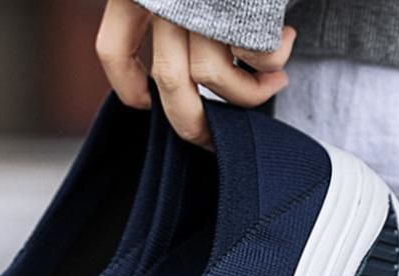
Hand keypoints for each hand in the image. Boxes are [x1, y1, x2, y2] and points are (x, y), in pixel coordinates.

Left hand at [96, 0, 295, 147]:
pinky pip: (253, 58)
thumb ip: (169, 7)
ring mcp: (205, 2)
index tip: (142, 104)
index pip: (113, 46)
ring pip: (213, 81)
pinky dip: (271, 64)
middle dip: (193, 126)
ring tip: (273, 84)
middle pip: (170, 85)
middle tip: (213, 138)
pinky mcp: (243, 7)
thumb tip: (170, 73)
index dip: (126, 86)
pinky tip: (286, 45)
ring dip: (248, 98)